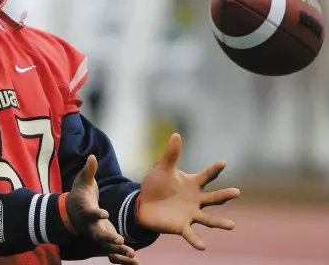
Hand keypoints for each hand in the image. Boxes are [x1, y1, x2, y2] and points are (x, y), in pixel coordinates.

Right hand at [66, 155, 137, 263]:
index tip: (104, 213)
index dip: (97, 214)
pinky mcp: (105, 240)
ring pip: (107, 247)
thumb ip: (88, 170)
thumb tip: (92, 156)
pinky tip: (135, 262)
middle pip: (98, 234)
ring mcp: (97, 234)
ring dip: (119, 251)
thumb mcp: (83, 180)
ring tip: (132, 255)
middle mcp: (91, 225)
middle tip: (119, 240)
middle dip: (108, 238)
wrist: (72, 211)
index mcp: (86, 210)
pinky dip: (122, 258)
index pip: (90, 213)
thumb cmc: (79, 193)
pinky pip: (113, 251)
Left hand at [136, 133, 239, 250]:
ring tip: (232, 225)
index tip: (223, 163)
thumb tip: (176, 134)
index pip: (207, 176)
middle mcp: (196, 200)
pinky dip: (197, 241)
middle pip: (214, 198)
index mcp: (192, 184)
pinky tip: (203, 246)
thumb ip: (171, 154)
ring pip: (209, 219)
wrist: (143, 203)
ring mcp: (191, 214)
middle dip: (225, 196)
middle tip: (237, 192)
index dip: (214, 169)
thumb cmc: (156, 184)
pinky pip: (191, 234)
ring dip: (220, 223)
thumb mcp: (162, 167)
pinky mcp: (181, 226)